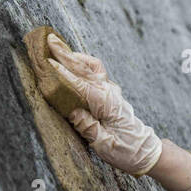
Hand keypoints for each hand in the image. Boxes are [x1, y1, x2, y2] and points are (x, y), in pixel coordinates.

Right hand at [45, 34, 161, 175]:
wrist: (145, 151)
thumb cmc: (126, 150)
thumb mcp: (104, 144)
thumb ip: (87, 127)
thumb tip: (72, 111)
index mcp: (105, 104)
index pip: (79, 84)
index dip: (61, 74)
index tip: (45, 63)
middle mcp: (108, 92)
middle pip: (84, 68)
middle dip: (64, 54)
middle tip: (48, 39)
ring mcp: (110, 91)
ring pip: (91, 66)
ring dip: (73, 55)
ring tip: (56, 44)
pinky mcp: (110, 93)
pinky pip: (96, 71)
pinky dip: (83, 62)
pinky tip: (72, 60)